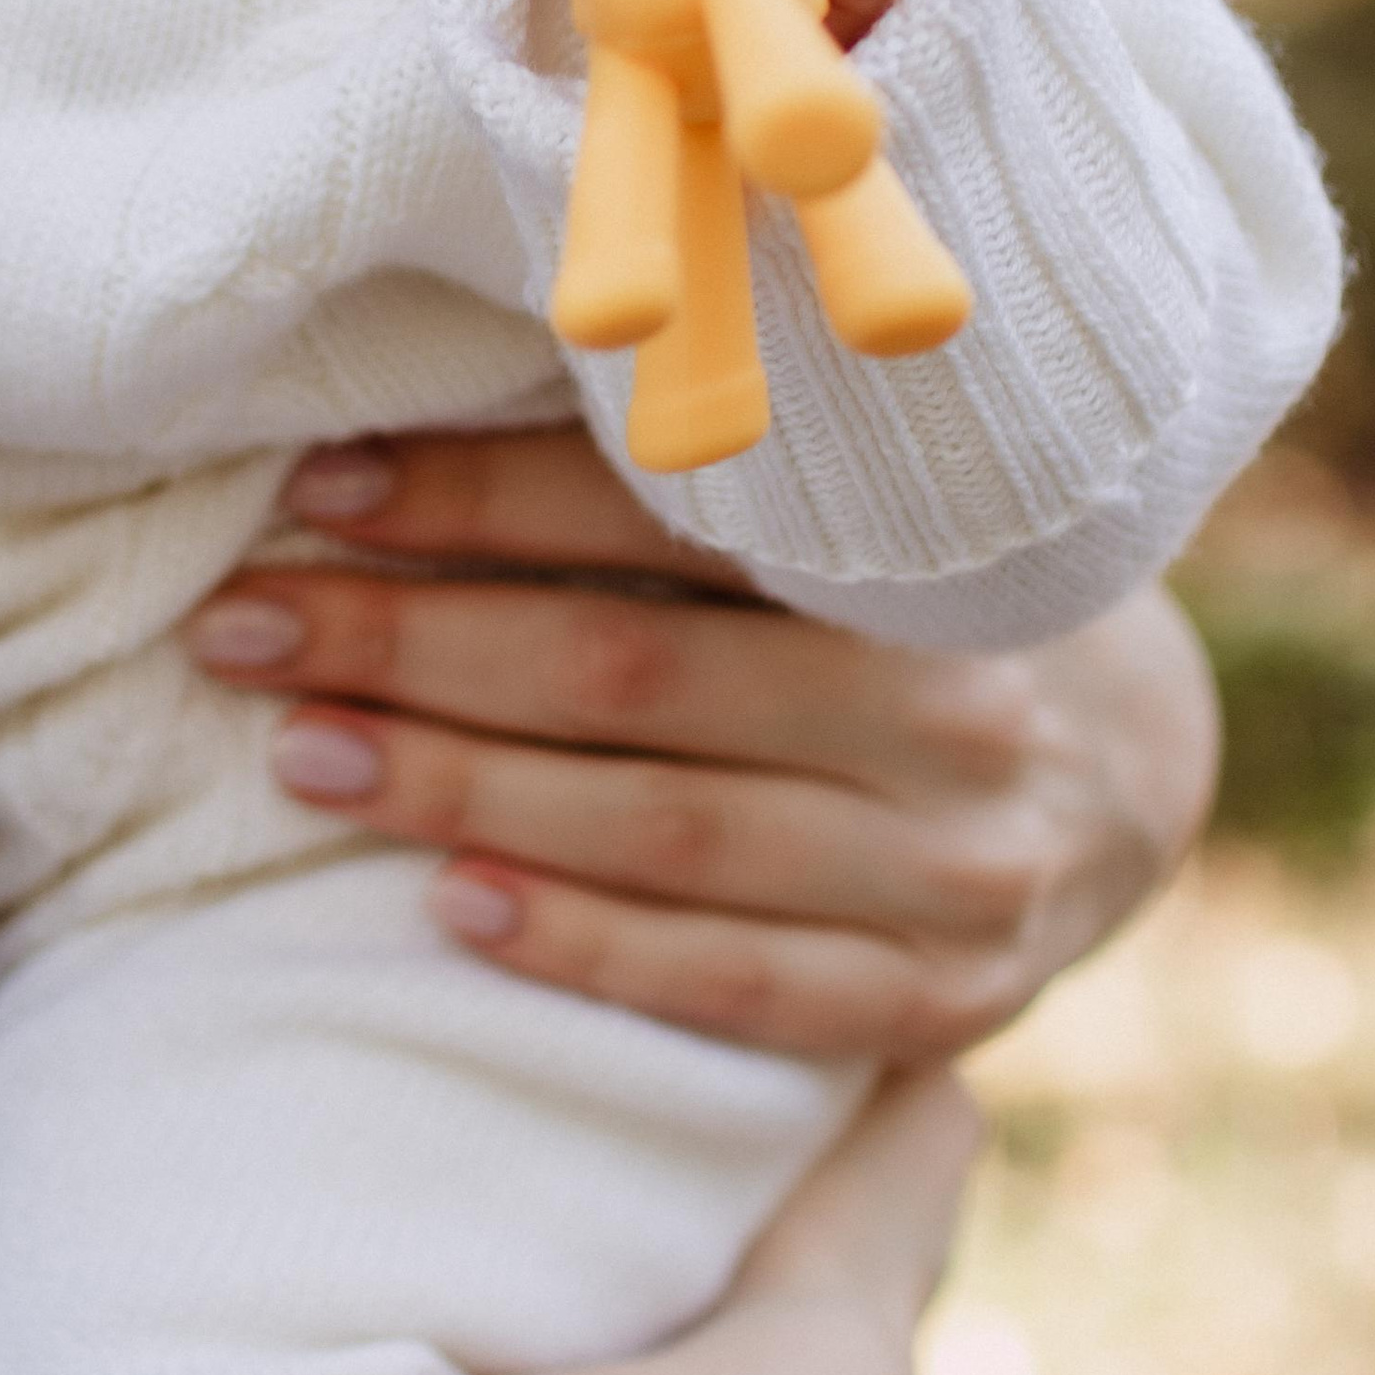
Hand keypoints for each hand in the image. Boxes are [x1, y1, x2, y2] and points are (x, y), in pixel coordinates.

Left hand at [191, 424, 1218, 1066]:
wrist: (1134, 769)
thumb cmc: (928, 597)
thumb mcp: (867, 499)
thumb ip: (716, 458)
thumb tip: (449, 375)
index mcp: (925, 545)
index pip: (664, 513)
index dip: (475, 498)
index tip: (315, 490)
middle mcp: (956, 704)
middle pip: (631, 674)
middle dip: (410, 645)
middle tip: (240, 629)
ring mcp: (956, 868)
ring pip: (665, 832)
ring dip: (457, 791)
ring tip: (299, 753)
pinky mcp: (942, 999)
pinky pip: (741, 986)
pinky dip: (588, 948)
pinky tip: (450, 908)